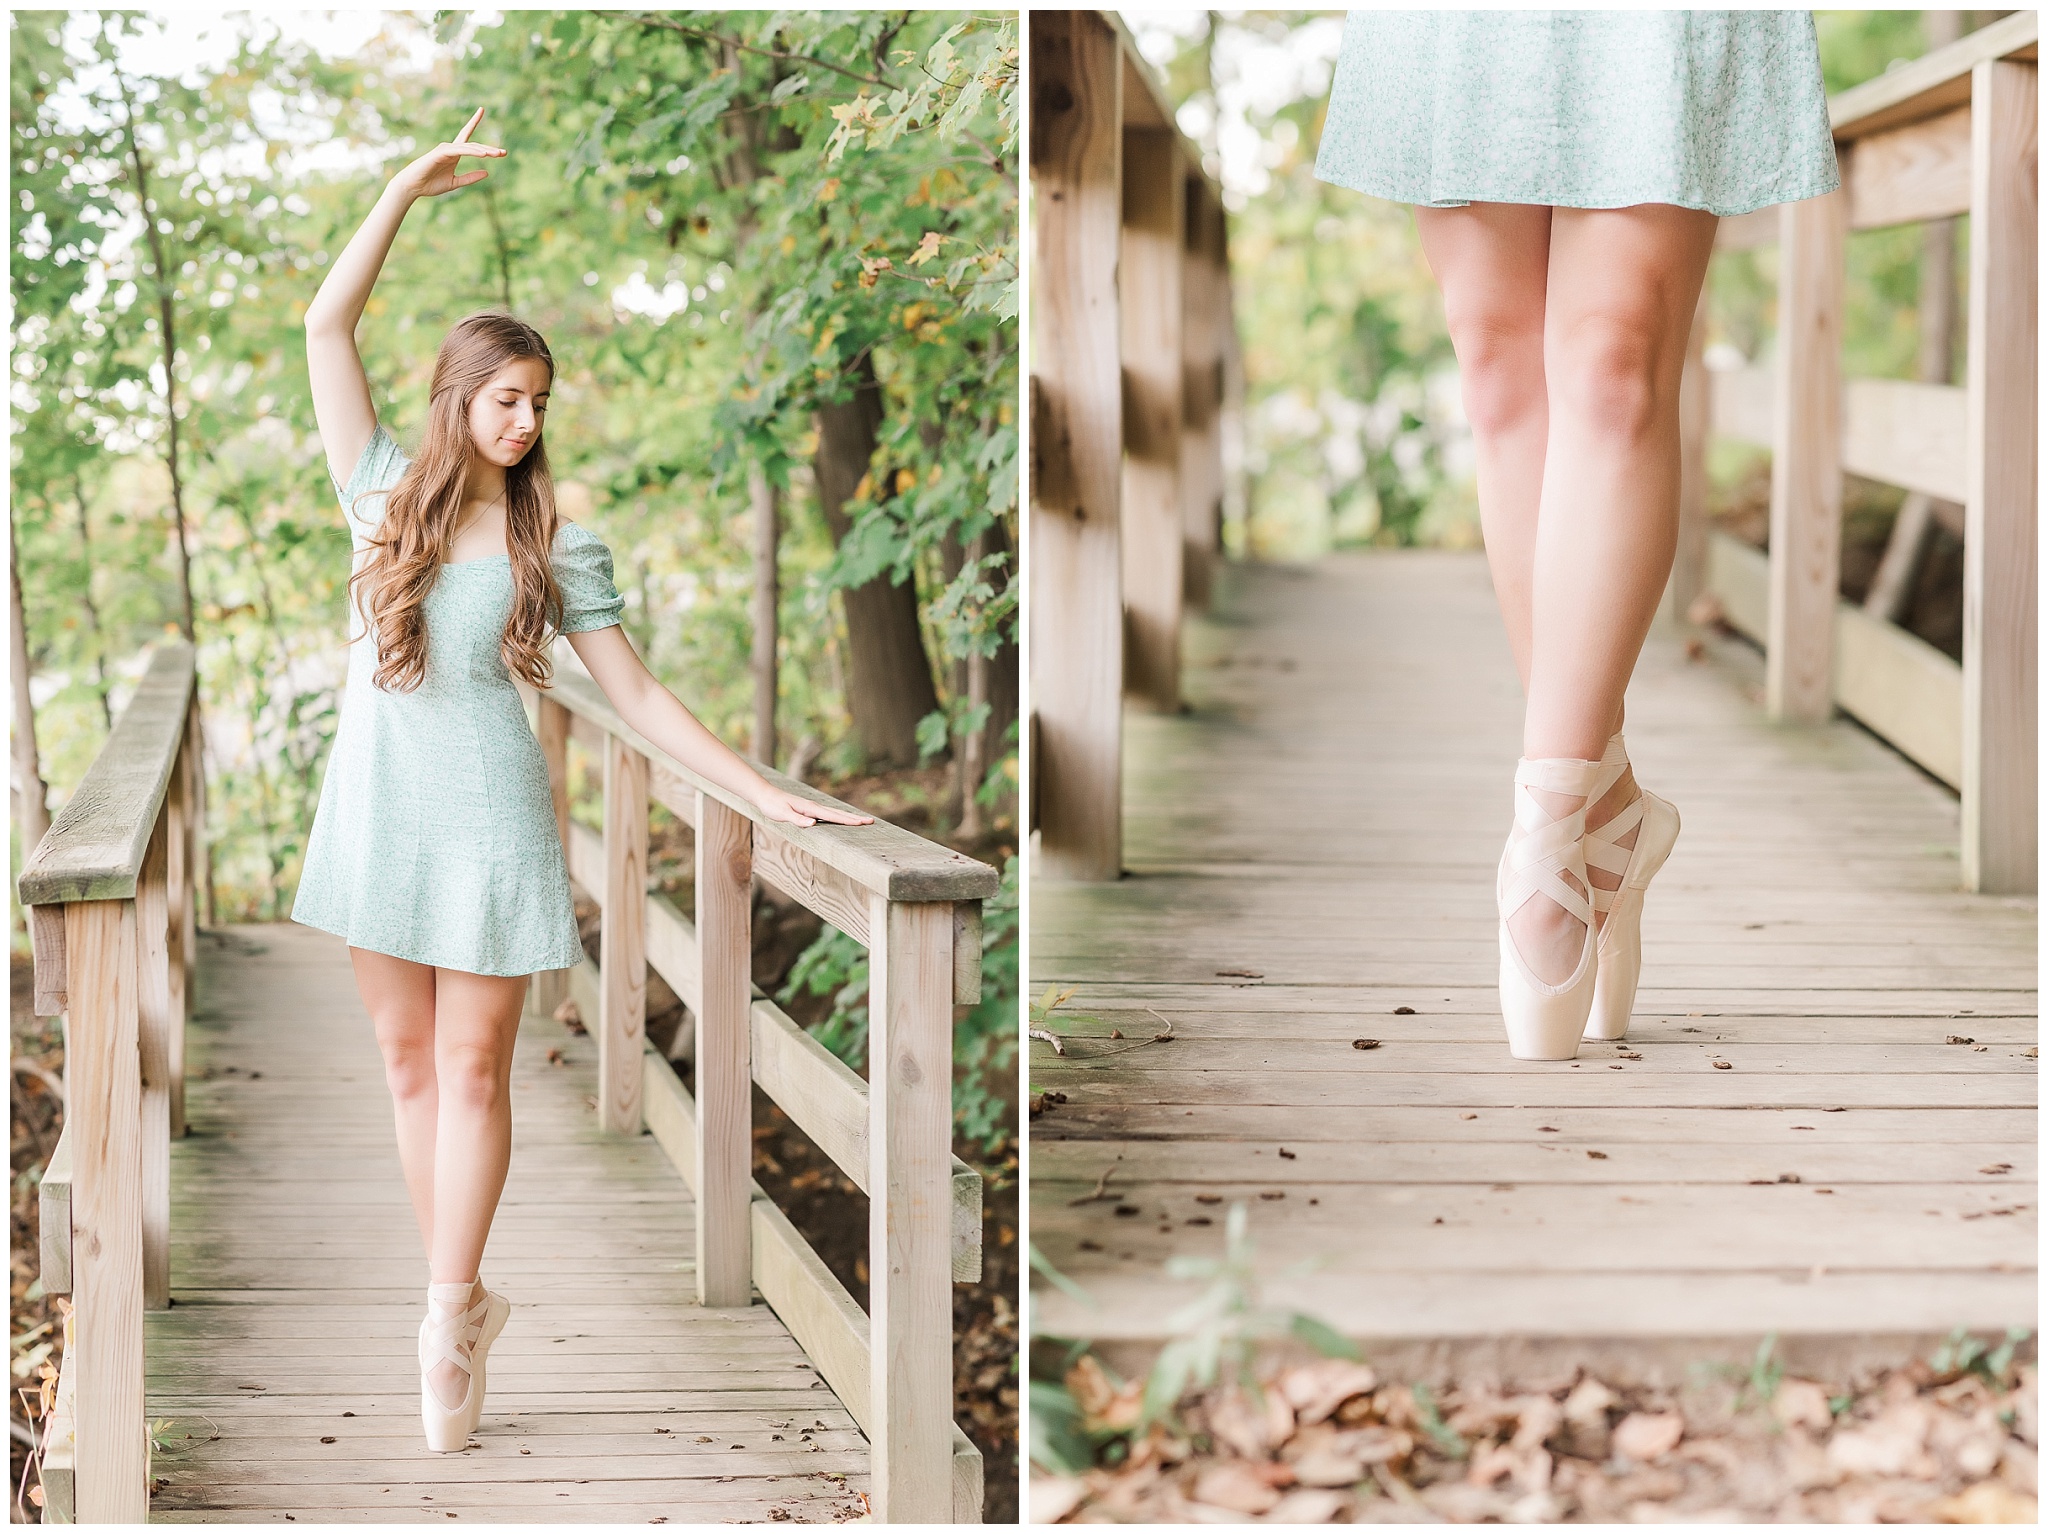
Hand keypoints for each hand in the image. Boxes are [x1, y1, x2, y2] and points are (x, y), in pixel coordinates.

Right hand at [392, 107, 504, 199]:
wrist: (414, 187)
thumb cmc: (431, 184)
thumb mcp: (456, 182)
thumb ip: (471, 178)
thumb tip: (487, 173)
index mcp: (454, 154)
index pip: (467, 137)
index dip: (474, 122)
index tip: (482, 110)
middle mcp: (451, 149)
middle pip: (474, 145)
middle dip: (489, 149)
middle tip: (504, 152)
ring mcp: (446, 149)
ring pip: (469, 147)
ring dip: (484, 151)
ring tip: (497, 154)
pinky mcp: (441, 153)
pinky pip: (460, 151)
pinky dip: (472, 152)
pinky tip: (483, 154)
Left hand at [753, 787, 874, 828]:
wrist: (765, 795)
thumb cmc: (773, 806)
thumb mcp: (783, 814)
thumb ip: (798, 820)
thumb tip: (813, 824)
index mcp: (811, 809)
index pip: (834, 816)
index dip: (849, 820)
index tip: (863, 823)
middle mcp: (815, 807)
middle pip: (839, 814)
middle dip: (855, 818)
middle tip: (871, 821)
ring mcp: (813, 808)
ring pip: (835, 813)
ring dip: (849, 817)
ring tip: (862, 821)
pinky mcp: (809, 810)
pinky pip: (828, 815)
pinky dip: (839, 818)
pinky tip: (841, 821)